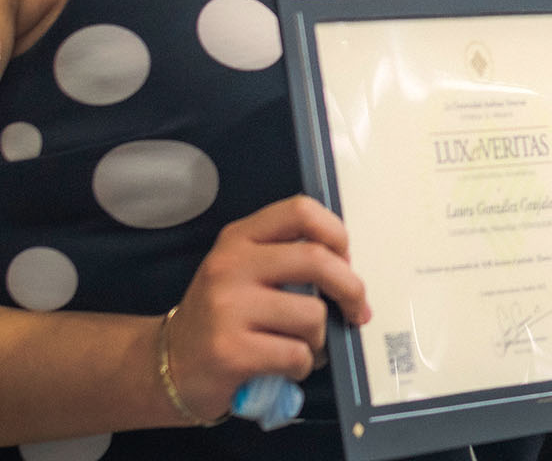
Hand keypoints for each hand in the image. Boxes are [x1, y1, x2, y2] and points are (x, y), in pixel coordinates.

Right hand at [163, 196, 369, 421]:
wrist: (168, 365)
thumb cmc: (222, 316)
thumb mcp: (245, 271)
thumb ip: (288, 258)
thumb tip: (349, 272)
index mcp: (239, 239)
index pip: (301, 211)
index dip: (336, 233)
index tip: (346, 260)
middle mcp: (230, 267)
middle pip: (317, 261)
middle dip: (351, 289)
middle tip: (356, 310)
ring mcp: (227, 309)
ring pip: (312, 315)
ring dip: (320, 338)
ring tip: (303, 345)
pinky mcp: (230, 352)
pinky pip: (297, 354)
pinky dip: (303, 365)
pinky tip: (286, 366)